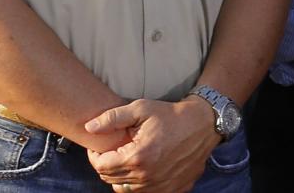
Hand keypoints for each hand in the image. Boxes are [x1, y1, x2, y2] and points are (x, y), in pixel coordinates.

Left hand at [85, 96, 219, 192]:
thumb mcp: (141, 108)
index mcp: (137, 157)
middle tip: (115, 151)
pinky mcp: (172, 189)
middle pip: (111, 179)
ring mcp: (160, 186)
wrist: (205, 123)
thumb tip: (88, 127)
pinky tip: (145, 168)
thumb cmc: (171, 115)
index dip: (95, 156)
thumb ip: (112, 118)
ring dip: (121, 176)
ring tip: (129, 159)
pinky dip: (139, 184)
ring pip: (125, 189)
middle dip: (107, 165)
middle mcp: (146, 177)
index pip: (101, 166)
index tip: (100, 147)